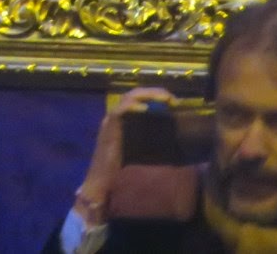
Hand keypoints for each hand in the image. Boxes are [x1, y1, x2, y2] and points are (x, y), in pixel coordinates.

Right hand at [76, 87, 175, 220]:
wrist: (102, 183)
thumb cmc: (120, 171)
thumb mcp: (141, 152)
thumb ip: (151, 141)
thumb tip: (172, 138)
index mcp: (125, 120)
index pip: (140, 99)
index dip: (156, 96)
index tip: (174, 102)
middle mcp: (117, 116)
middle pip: (135, 94)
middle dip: (154, 92)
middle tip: (172, 98)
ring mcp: (111, 120)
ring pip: (128, 98)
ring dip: (147, 95)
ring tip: (163, 99)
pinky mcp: (108, 127)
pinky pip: (119, 111)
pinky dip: (131, 106)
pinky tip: (144, 109)